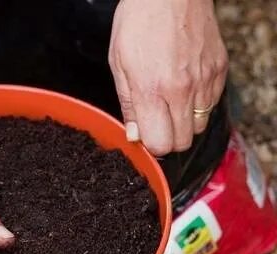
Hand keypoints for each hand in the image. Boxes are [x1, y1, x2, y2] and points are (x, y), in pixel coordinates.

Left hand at [109, 0, 228, 155]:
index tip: (144, 134)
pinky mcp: (220, 68)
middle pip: (182, 141)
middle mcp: (183, 89)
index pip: (160, 144)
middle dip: (168, 138)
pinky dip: (199, 103)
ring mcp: (205, 78)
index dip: (151, 144)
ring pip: (199, 125)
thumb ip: (128, 105)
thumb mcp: (119, 65)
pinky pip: (212, 103)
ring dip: (184, 121)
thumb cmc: (140, 22)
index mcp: (153, 90)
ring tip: (170, 101)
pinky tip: (185, 87)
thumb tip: (134, 135)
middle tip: (156, 121)